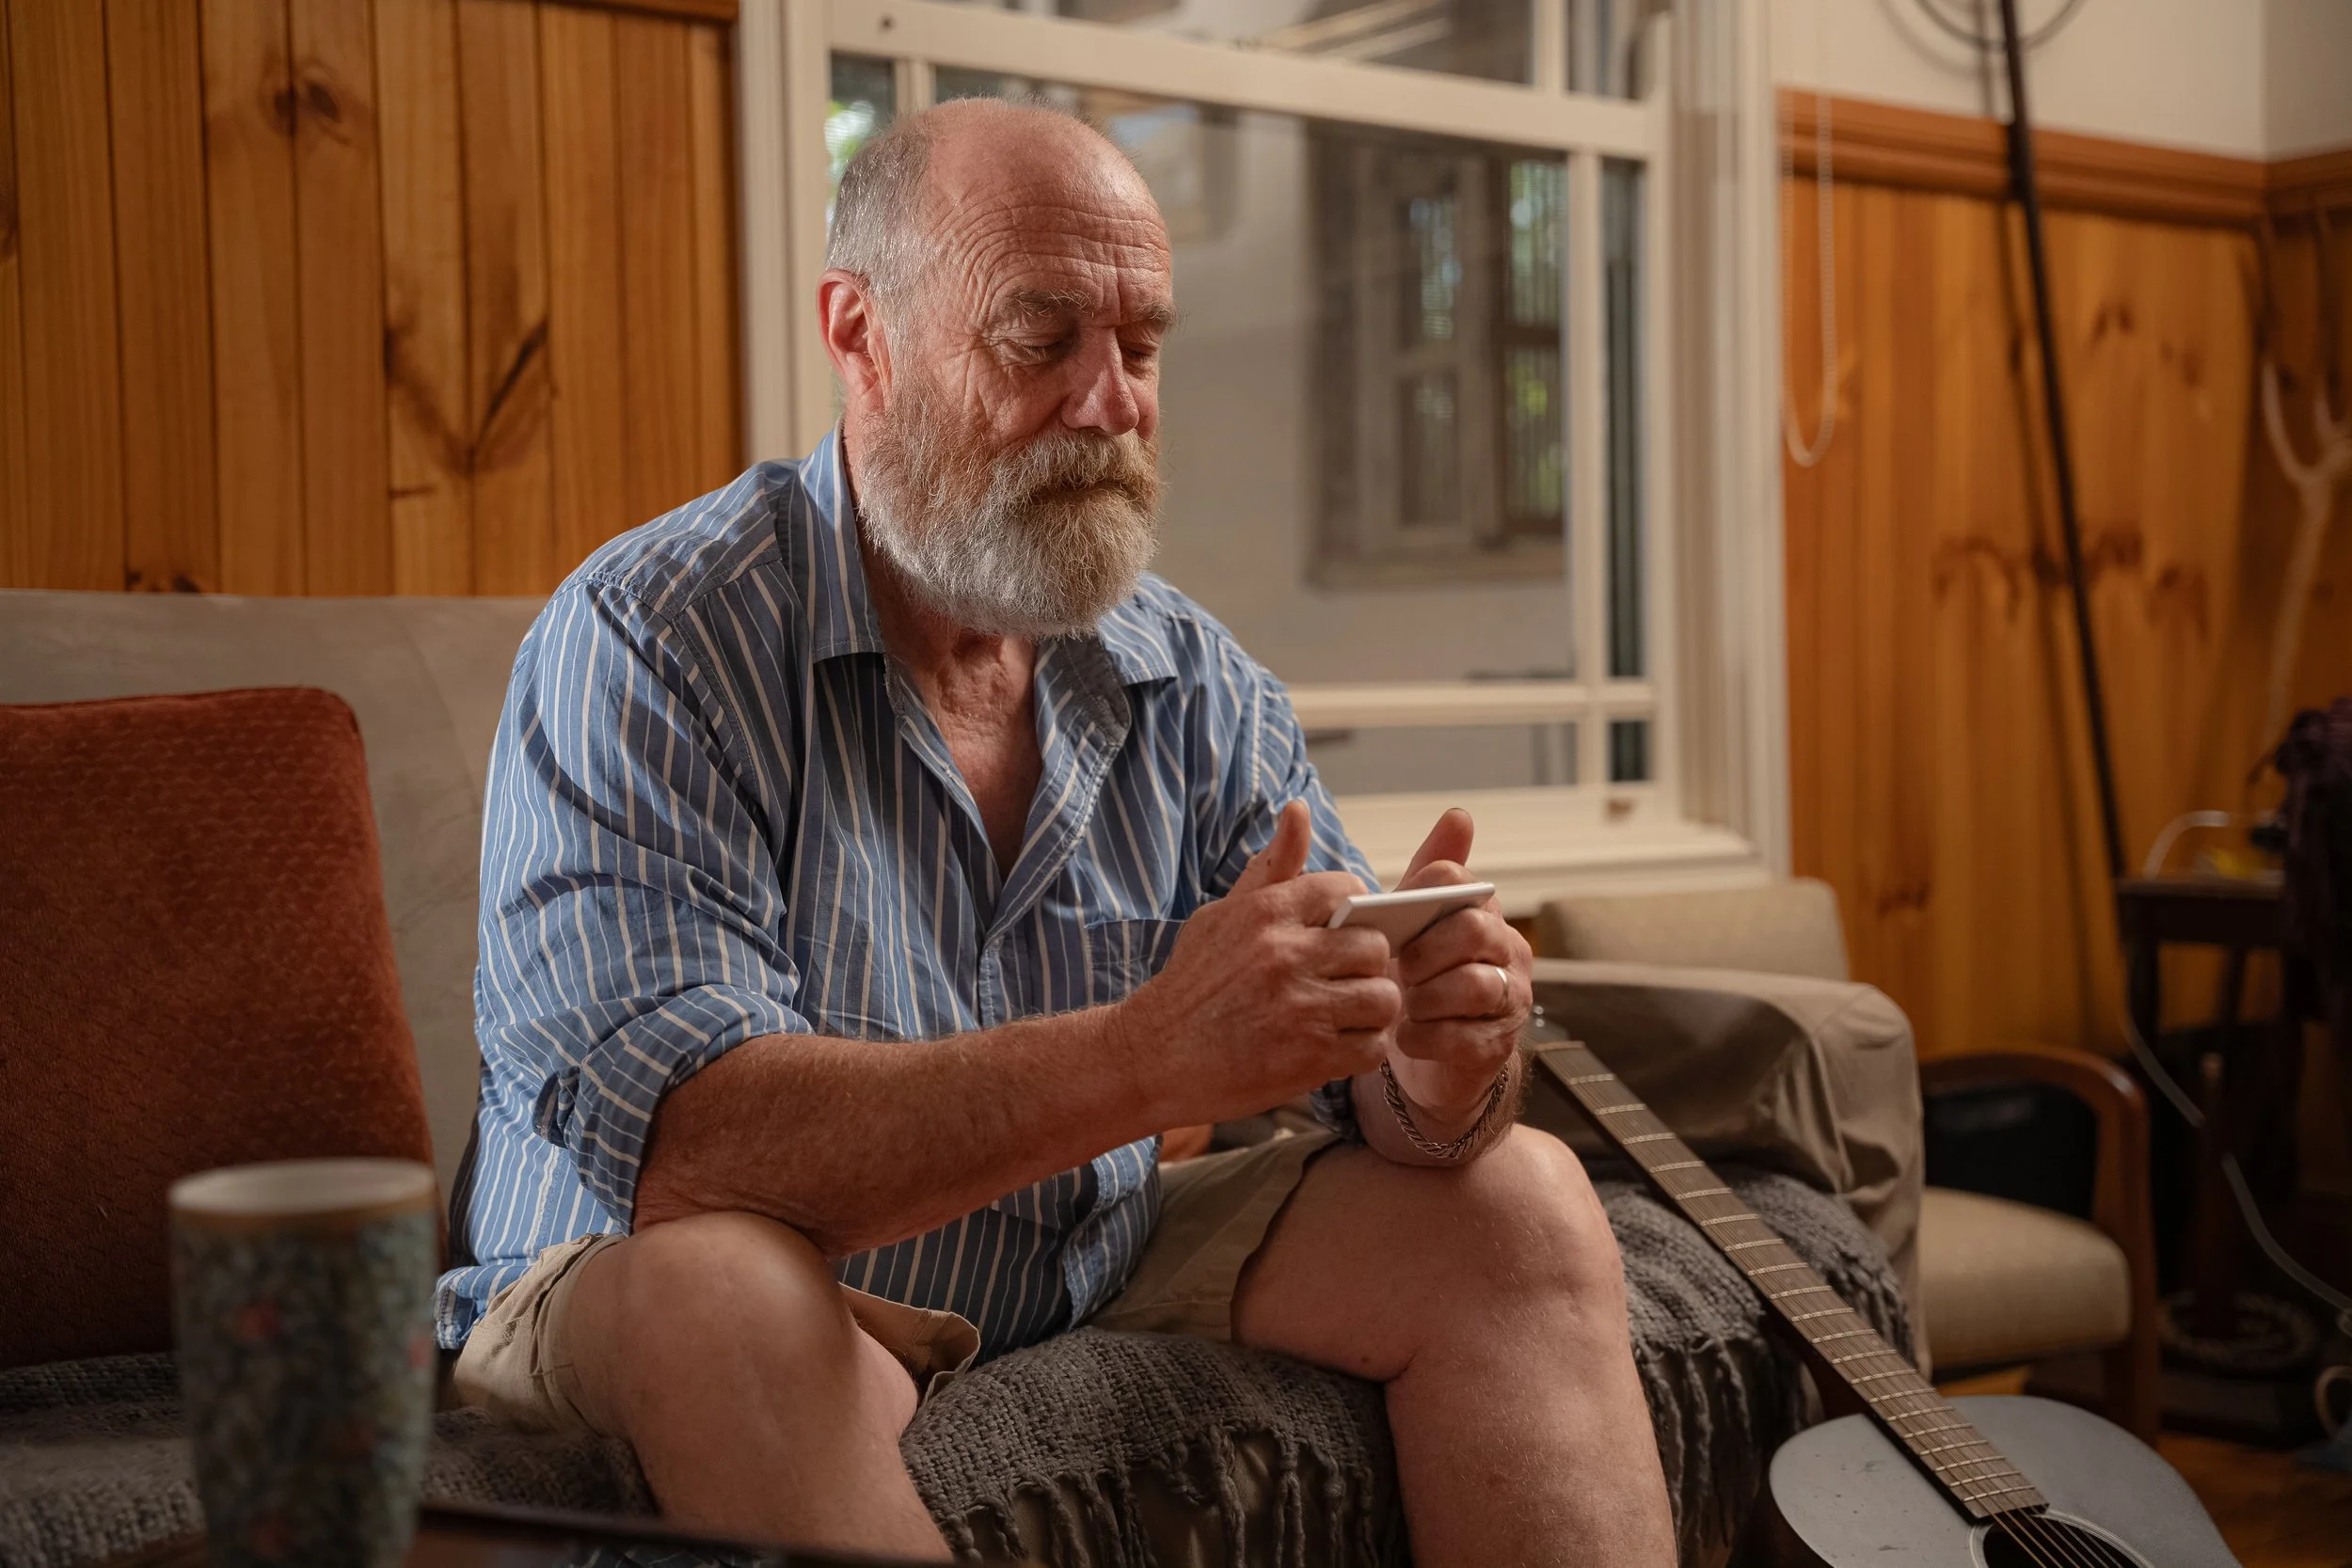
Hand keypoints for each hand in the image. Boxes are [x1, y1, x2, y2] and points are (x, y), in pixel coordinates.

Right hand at [1117, 801, 1398, 1127]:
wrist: (1156, 1057)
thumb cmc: (1192, 983)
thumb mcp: (1221, 915)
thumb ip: (1271, 868)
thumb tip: (1299, 809)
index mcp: (1267, 913)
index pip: (1348, 890)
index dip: (1355, 912)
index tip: (1342, 932)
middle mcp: (1286, 955)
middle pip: (1375, 946)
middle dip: (1367, 964)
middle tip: (1347, 978)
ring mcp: (1301, 1008)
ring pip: (1382, 998)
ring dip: (1369, 1010)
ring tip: (1345, 1014)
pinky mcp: (1310, 1057)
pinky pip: (1371, 1046)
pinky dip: (1360, 1049)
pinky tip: (1335, 1046)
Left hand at [1385, 808, 1530, 1124]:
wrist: (1431, 1055)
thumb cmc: (1418, 978)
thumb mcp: (1414, 925)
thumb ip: (1427, 876)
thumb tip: (1460, 816)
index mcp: (1483, 910)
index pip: (1457, 881)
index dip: (1418, 897)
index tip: (1390, 921)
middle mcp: (1508, 949)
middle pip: (1474, 929)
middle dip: (1425, 949)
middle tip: (1397, 967)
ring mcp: (1509, 999)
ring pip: (1475, 984)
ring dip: (1426, 996)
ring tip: (1403, 1004)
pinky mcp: (1496, 1045)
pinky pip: (1463, 1037)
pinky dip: (1424, 1036)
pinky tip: (1404, 1036)